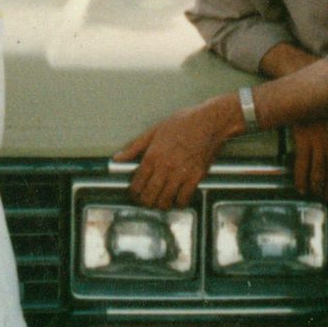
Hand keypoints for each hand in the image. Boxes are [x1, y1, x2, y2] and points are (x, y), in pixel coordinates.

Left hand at [114, 97, 237, 208]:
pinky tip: (177, 199)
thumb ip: (134, 147)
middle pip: (149, 196)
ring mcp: (181, 173)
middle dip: (144, 202)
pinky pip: (184, 199)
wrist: (209, 122)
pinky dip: (179, 203)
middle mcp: (165, 167)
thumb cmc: (183, 123)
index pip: (137, 183)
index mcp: (153, 156)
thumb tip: (118, 158)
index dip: (133, 193)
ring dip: (160, 205)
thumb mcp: (154, 131)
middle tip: (145, 201)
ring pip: (165, 201)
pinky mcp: (196, 177)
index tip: (134, 194)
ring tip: (160, 201)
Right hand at [291, 119, 327, 202]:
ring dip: (317, 188)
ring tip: (315, 194)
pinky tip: (301, 188)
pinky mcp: (304, 141)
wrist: (309, 95)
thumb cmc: (326, 112)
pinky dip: (301, 180)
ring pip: (319, 174)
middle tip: (327, 199)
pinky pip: (303, 166)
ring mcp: (319, 144)